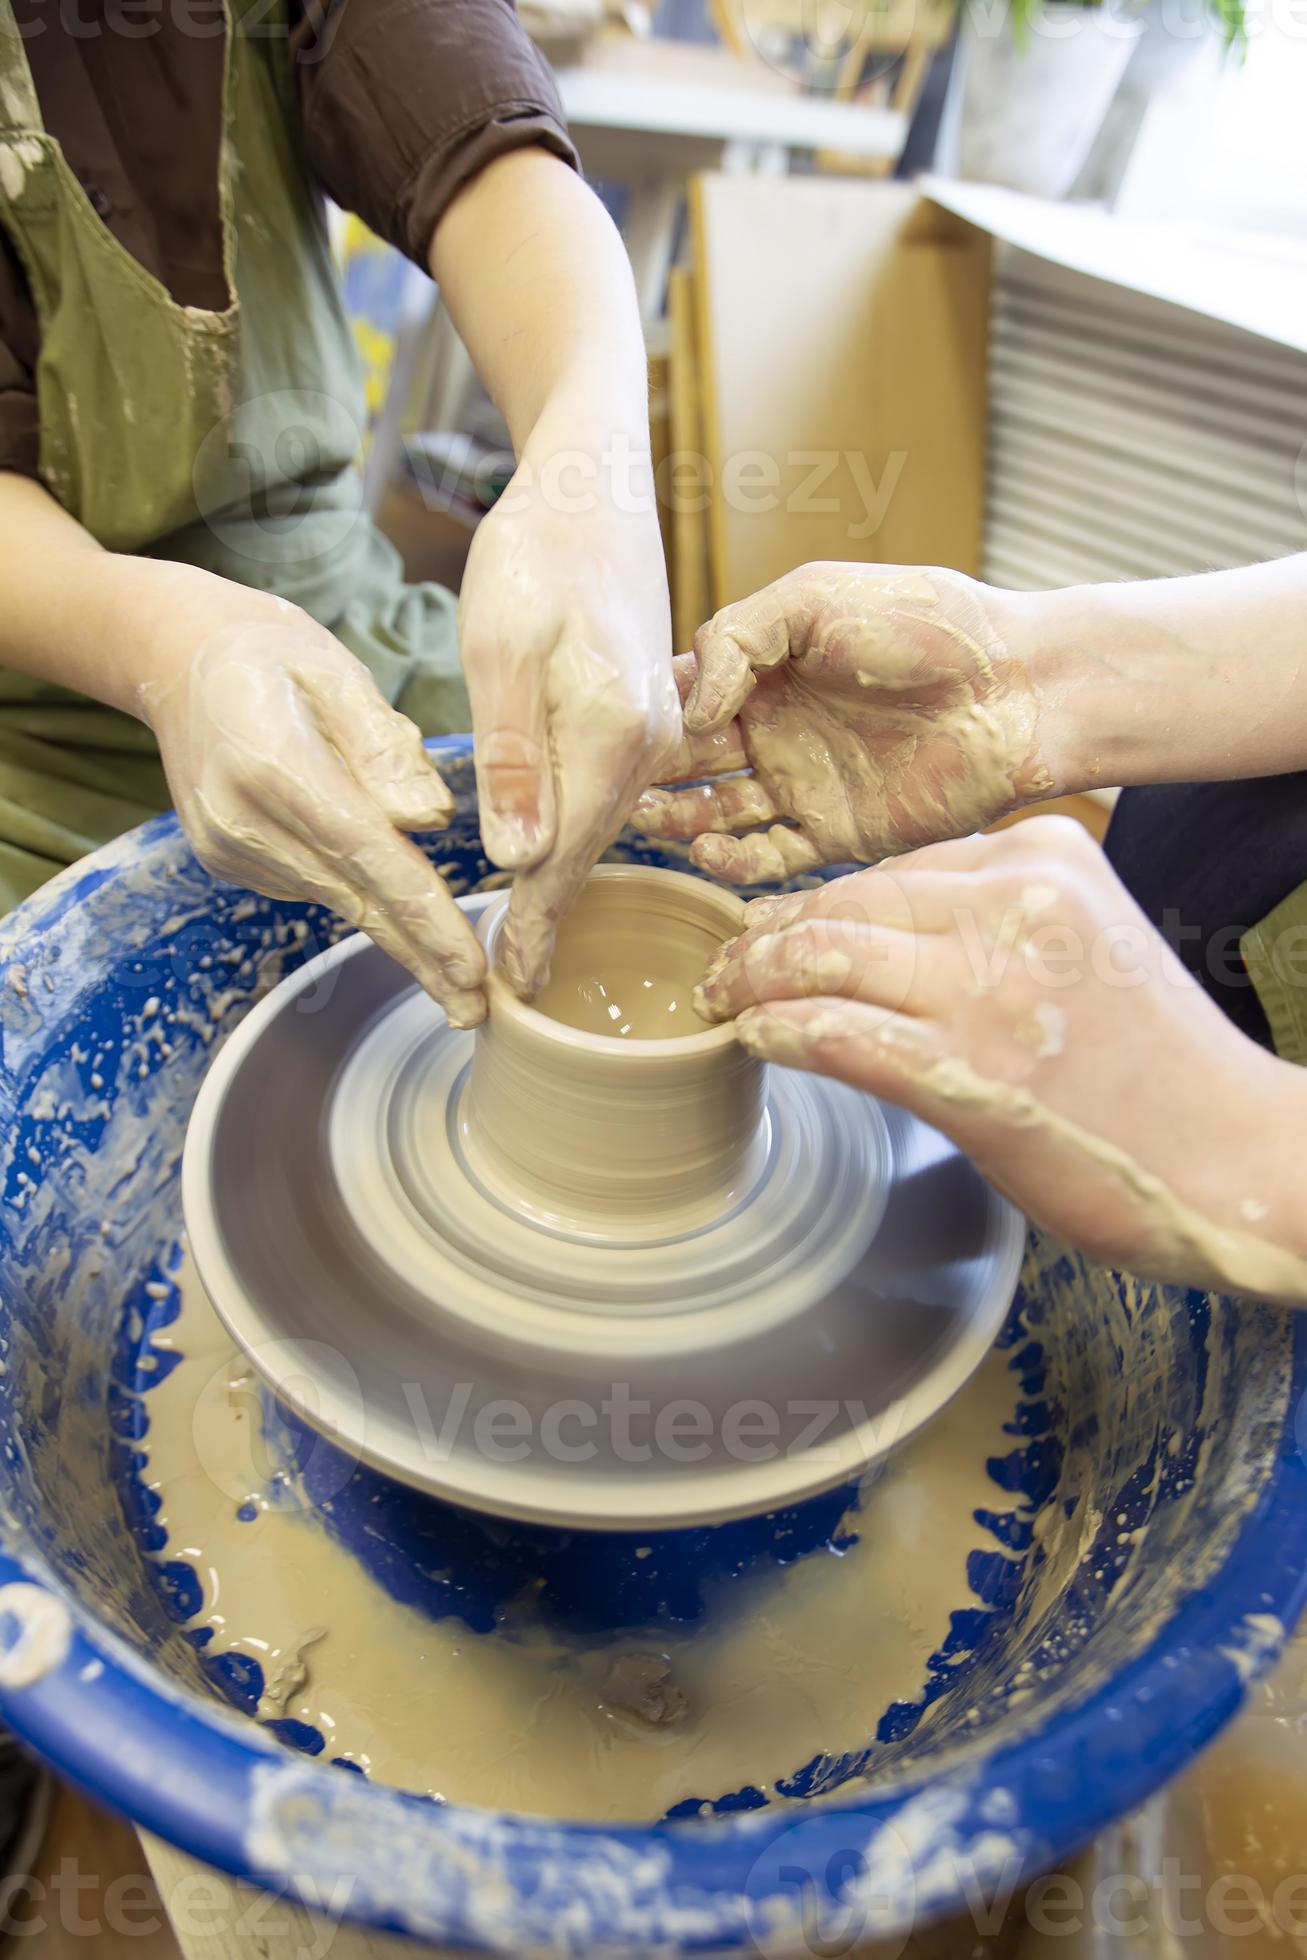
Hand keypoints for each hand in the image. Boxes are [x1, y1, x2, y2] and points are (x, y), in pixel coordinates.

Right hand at [137, 584, 486, 1026]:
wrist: (173, 656)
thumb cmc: (271, 652)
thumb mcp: (335, 670)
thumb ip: (384, 747)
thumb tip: (431, 819)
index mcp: (278, 769)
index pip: (371, 858)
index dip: (428, 919)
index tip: (472, 967)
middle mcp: (246, 822)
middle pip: (357, 902)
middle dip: (422, 960)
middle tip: (475, 1014)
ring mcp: (232, 848)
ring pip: (340, 898)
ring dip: (400, 936)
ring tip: (458, 981)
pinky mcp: (232, 859)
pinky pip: (315, 882)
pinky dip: (361, 892)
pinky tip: (396, 899)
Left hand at [458, 449, 678, 993]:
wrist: (593, 483)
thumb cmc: (536, 551)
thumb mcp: (500, 647)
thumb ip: (511, 756)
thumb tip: (516, 857)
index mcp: (612, 734)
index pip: (565, 857)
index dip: (535, 924)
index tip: (509, 984)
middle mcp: (648, 744)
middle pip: (591, 852)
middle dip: (552, 918)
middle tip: (511, 984)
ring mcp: (656, 728)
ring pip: (602, 823)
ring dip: (566, 879)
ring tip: (529, 938)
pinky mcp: (645, 710)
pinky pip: (609, 789)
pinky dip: (579, 831)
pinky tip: (553, 854)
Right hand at [633, 563, 1053, 881]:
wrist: (1017, 688)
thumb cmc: (928, 624)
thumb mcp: (816, 598)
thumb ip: (738, 638)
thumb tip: (687, 709)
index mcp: (766, 667)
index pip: (684, 694)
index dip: (648, 712)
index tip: (612, 728)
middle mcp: (777, 728)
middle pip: (690, 760)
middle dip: (648, 774)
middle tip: (611, 786)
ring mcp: (805, 784)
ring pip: (718, 813)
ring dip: (678, 820)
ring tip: (649, 819)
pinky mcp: (838, 833)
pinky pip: (770, 857)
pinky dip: (732, 862)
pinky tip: (707, 850)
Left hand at [694, 816, 1306, 1300]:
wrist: (1237, 1153)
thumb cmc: (1155, 1064)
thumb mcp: (1079, 942)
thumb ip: (992, 921)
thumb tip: (880, 935)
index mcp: (1038, 855)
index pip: (885, 869)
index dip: (813, 906)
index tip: (774, 934)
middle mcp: (1008, 903)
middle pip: (840, 903)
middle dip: (766, 939)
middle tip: (727, 970)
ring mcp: (985, 987)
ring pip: (822, 957)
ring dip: (754, 982)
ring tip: (728, 1001)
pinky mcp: (968, 1071)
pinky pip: (838, 1036)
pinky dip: (782, 1033)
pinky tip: (755, 1039)